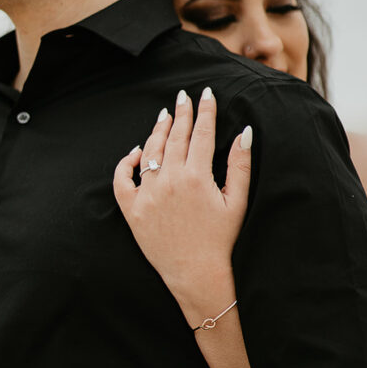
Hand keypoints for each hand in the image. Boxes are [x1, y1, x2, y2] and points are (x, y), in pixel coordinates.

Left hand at [113, 87, 251, 316]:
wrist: (195, 274)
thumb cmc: (220, 239)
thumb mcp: (236, 201)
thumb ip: (239, 165)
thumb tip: (244, 132)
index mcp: (197, 176)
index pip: (201, 133)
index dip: (205, 110)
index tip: (206, 93)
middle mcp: (169, 181)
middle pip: (174, 137)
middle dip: (181, 113)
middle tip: (183, 96)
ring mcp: (148, 194)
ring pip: (150, 152)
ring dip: (158, 131)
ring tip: (164, 116)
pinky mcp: (132, 210)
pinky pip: (122, 180)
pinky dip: (127, 162)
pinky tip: (136, 151)